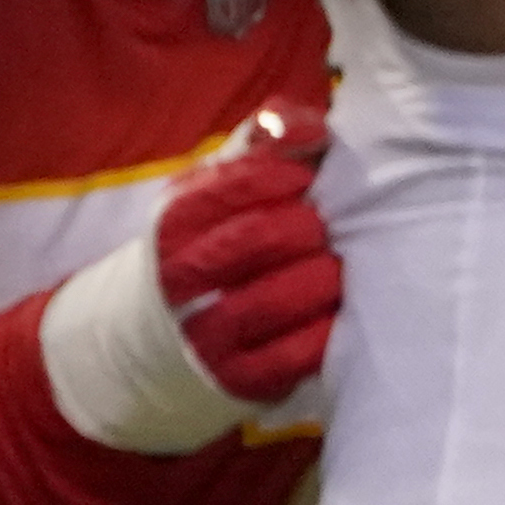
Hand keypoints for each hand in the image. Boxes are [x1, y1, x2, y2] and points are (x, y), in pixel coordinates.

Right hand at [158, 100, 337, 403]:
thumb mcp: (222, 184)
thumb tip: (306, 128)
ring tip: (337, 266)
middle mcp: (182, 276)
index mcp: (175, 219)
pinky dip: (325, 329)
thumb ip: (264, 141)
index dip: (286, 176)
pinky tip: (336, 311)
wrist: (167, 330)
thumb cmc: (216, 239)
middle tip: (328, 227)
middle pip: (261, 238)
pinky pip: (293, 354)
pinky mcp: (238, 377)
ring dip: (322, 278)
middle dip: (309, 227)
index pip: (237, 183)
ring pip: (277, 299)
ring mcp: (207, 332)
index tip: (309, 181)